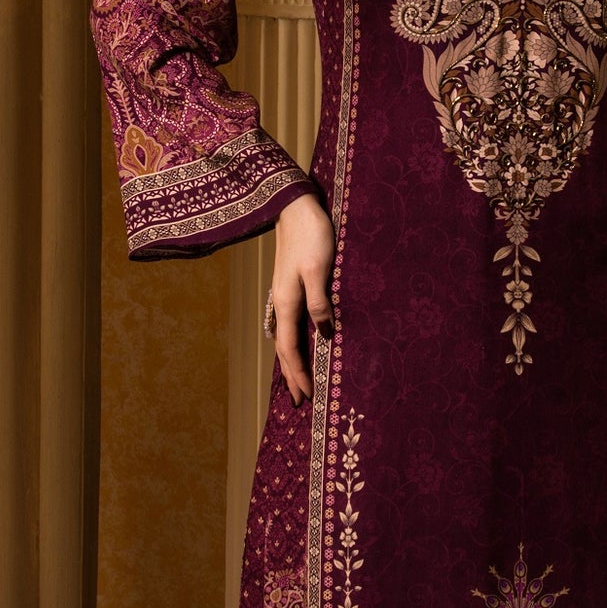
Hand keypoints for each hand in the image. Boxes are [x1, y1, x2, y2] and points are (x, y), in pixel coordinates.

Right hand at [268, 194, 336, 405]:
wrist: (295, 206)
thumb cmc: (311, 235)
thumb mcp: (320, 268)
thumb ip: (320, 301)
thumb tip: (324, 333)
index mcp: (287, 302)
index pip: (290, 348)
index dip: (298, 373)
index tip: (308, 397)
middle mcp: (282, 302)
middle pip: (284, 348)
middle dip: (292, 375)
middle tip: (300, 401)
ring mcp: (285, 295)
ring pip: (286, 337)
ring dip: (292, 360)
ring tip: (298, 380)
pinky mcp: (292, 286)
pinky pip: (292, 323)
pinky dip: (295, 341)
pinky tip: (303, 342)